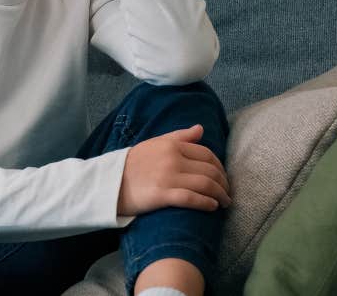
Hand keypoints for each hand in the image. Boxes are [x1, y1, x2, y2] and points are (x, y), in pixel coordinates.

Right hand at [117, 124, 231, 216]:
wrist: (109, 182)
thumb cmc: (133, 164)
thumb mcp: (155, 144)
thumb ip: (180, 136)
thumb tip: (200, 128)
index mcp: (172, 145)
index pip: (206, 154)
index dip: (220, 167)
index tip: (223, 177)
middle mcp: (173, 159)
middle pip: (209, 170)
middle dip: (223, 183)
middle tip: (227, 193)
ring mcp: (168, 177)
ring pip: (205, 184)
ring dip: (220, 195)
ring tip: (224, 203)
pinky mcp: (163, 195)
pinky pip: (192, 199)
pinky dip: (206, 203)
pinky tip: (212, 207)